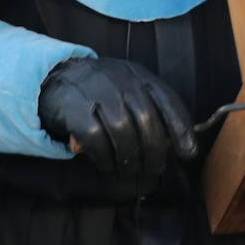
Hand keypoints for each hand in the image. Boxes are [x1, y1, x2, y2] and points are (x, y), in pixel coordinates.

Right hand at [38, 56, 197, 175]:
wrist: (57, 78)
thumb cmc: (102, 92)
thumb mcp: (129, 91)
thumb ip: (151, 110)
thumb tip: (175, 145)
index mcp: (138, 75)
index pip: (166, 100)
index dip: (180, 128)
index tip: (187, 151)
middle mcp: (119, 79)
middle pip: (145, 119)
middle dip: (153, 151)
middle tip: (153, 169)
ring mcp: (95, 91)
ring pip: (121, 130)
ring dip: (128, 157)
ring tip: (129, 170)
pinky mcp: (73, 107)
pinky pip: (94, 137)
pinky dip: (104, 156)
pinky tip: (106, 164)